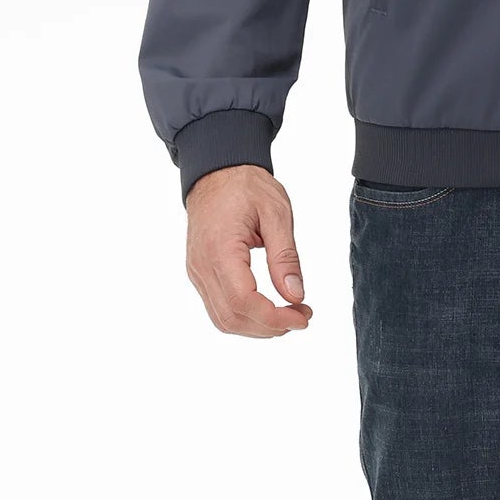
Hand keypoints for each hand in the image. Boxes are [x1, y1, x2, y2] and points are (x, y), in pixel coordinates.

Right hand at [184, 165, 312, 337]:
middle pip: (231, 318)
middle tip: (302, 317)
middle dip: (270, 327)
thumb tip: (296, 296)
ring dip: (257, 327)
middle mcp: (202, 266)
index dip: (274, 318)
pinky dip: (244, 317)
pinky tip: (268, 309)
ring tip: (289, 315)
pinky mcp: (200, 274)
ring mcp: (197, 272)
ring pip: (222, 319)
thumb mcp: (276, 213)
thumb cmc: (246, 187)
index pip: (243, 301)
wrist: (216, 172)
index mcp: (220, 249)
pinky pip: (218, 308)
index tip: (303, 317)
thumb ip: (285, 256)